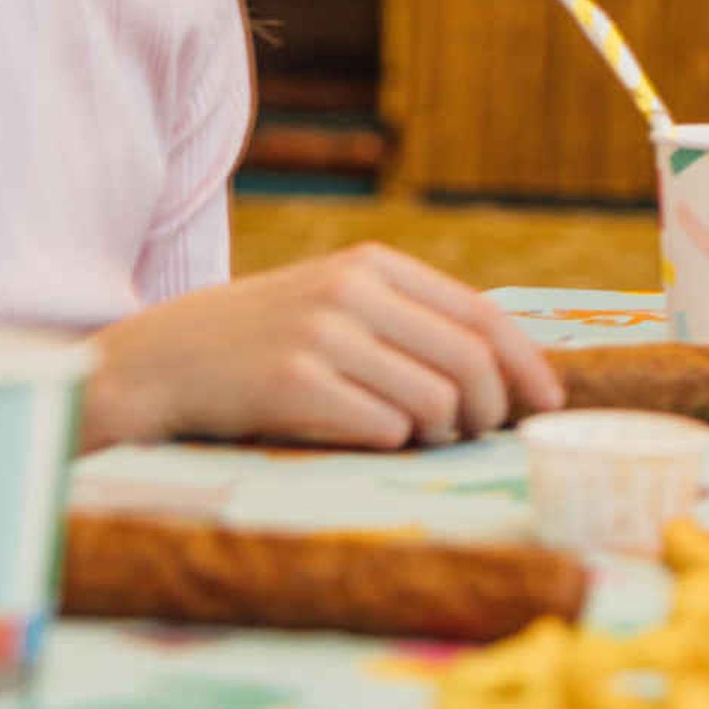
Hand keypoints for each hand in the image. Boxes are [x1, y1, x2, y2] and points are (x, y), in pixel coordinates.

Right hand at [82, 245, 565, 450]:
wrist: (159, 362)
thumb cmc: (263, 343)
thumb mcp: (336, 305)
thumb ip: (410, 322)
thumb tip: (505, 374)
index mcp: (373, 265)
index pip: (482, 315)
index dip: (526, 364)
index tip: (549, 401)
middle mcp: (353, 291)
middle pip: (472, 362)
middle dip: (490, 410)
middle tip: (477, 433)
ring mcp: (323, 335)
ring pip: (436, 402)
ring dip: (438, 432)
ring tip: (412, 434)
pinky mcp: (294, 383)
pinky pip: (386, 429)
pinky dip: (388, 443)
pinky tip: (362, 436)